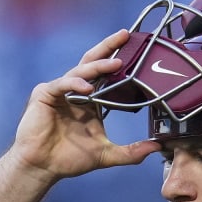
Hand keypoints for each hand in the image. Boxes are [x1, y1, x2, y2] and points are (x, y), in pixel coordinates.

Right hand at [8, 31, 161, 183]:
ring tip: (116, 63)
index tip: (138, 49)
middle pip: (93, 61)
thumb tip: (157, 149)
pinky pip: (62, 84)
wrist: (43, 166)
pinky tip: (87, 88)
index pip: (106, 73)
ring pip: (80, 70)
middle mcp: (76, 90)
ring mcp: (60, 90)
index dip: (119, 60)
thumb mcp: (106, 154)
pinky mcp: (45, 93)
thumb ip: (131, 152)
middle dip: (109, 47)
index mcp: (91, 100)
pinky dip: (75, 83)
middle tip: (125, 35)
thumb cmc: (69, 159)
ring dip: (98, 65)